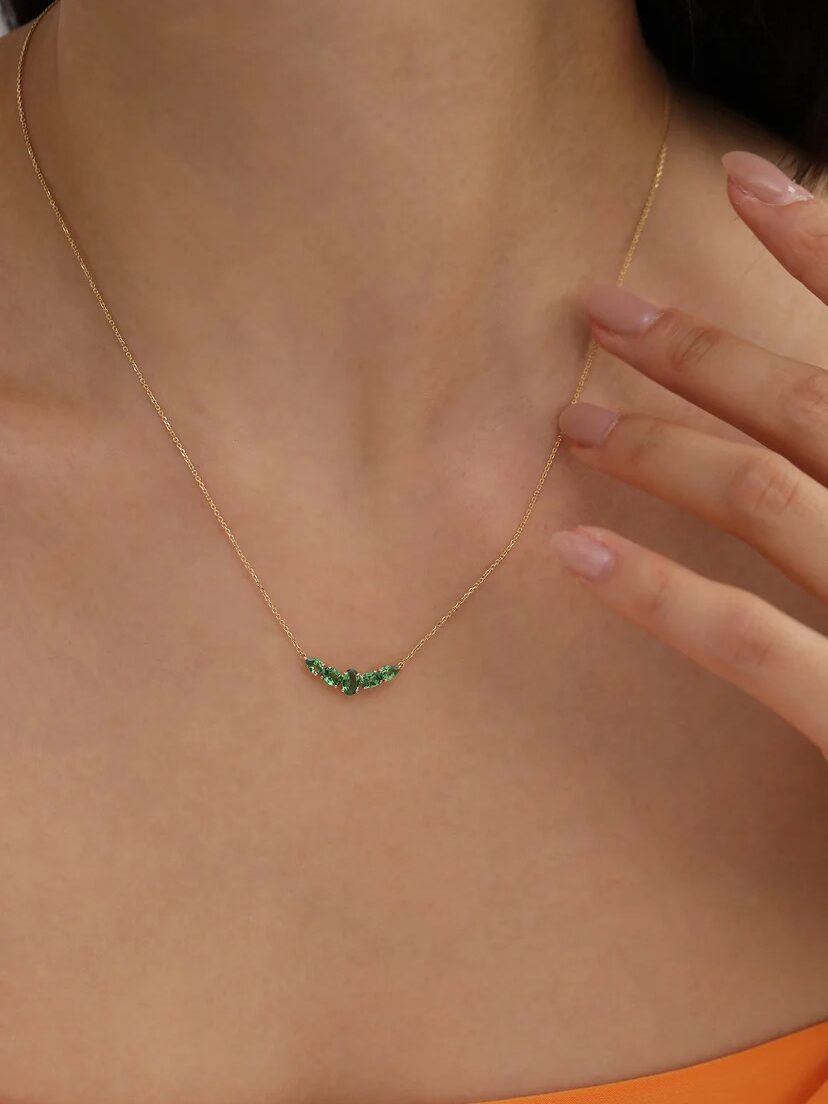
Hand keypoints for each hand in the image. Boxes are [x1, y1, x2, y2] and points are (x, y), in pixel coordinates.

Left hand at [551, 150, 827, 757]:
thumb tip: (800, 420)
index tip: (747, 183)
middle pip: (810, 403)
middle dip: (698, 349)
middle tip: (600, 311)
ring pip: (767, 496)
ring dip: (658, 448)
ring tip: (570, 422)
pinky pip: (747, 640)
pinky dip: (656, 591)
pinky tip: (577, 553)